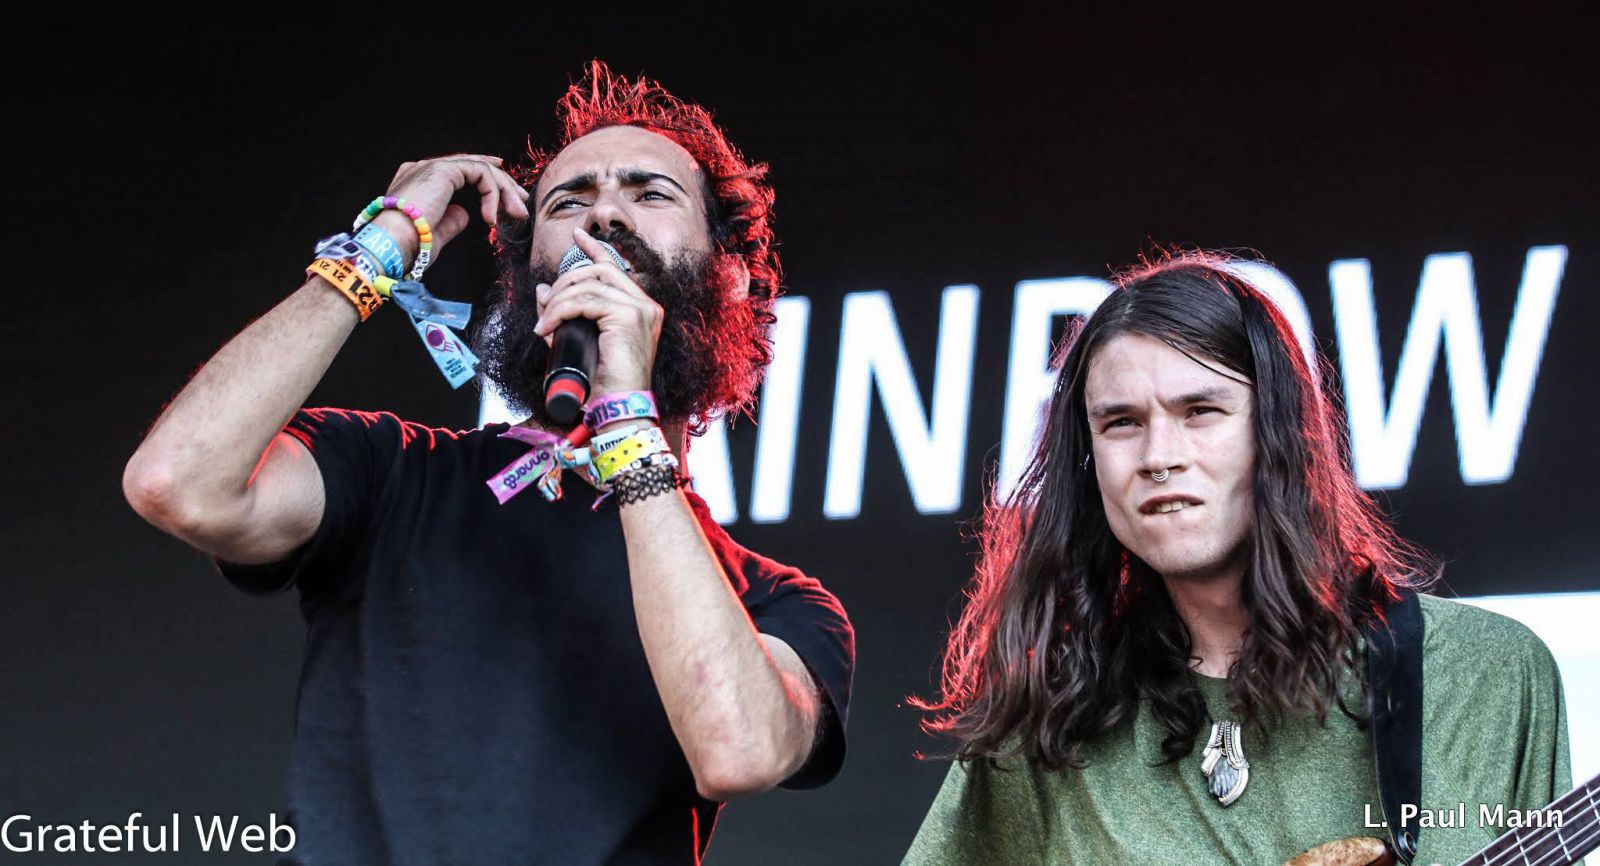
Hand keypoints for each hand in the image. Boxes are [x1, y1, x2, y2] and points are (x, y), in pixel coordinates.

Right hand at [373, 154, 530, 261]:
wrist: (392, 243)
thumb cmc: (409, 245)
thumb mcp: (436, 233)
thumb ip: (452, 220)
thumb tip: (466, 213)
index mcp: (419, 181)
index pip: (459, 170)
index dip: (486, 177)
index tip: (507, 192)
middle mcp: (424, 168)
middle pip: (472, 166)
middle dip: (501, 184)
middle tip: (520, 203)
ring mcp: (432, 166)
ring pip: (480, 168)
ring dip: (503, 190)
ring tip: (516, 213)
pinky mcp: (443, 169)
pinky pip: (480, 173)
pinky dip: (492, 193)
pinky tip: (492, 215)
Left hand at [533, 226, 663, 396]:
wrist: (620, 406)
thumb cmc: (605, 382)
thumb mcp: (580, 340)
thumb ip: (565, 314)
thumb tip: (543, 290)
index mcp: (641, 309)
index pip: (616, 267)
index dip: (594, 248)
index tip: (577, 235)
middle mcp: (645, 305)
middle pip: (599, 270)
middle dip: (566, 280)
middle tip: (546, 302)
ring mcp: (639, 309)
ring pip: (587, 286)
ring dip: (558, 302)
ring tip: (544, 324)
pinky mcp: (627, 316)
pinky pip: (584, 301)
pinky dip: (560, 312)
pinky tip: (549, 327)